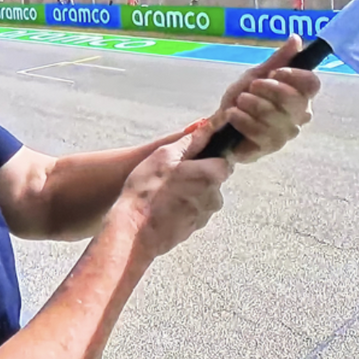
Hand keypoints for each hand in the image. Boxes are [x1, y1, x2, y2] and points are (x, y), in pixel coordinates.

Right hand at [113, 120, 231, 257]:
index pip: (224, 162)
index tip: (192, 160)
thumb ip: (190, 142)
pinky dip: (182, 208)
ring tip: (166, 193)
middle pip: (213, 181)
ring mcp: (204, 216)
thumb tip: (207, 128)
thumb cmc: (147, 191)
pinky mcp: (193, 230)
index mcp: (211, 176)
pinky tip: (164, 207)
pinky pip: (193, 213)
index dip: (209, 158)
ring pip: (203, 197)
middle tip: (173, 175)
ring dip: (189, 193)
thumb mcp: (164, 156)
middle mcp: (214, 198)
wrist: (134, 231)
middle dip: (198, 176)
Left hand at [210, 34, 320, 163]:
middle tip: (251, 86)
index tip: (275, 72)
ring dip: (251, 105)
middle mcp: (299, 115)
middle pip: (295, 99)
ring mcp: (286, 133)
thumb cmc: (244, 98)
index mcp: (301, 95)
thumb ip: (278, 59)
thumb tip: (296, 38)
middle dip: (268, 89)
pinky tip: (233, 115)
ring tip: (239, 102)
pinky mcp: (270, 147)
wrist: (222, 122)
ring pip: (274, 115)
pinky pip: (260, 132)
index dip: (295, 76)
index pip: (312, 84)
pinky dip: (242, 119)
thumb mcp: (257, 74)